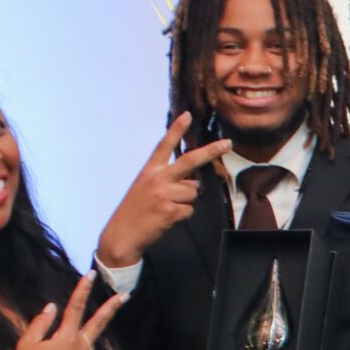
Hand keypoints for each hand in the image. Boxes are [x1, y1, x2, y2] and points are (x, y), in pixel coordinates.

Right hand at [12, 276, 124, 349]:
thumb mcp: (27, 341)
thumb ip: (41, 322)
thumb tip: (53, 307)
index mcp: (67, 337)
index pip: (76, 307)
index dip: (83, 289)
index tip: (91, 274)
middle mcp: (82, 349)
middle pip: (100, 323)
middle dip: (112, 307)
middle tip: (125, 295)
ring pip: (86, 346)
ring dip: (76, 345)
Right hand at [96, 114, 234, 269]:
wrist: (122, 234)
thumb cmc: (135, 211)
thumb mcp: (145, 188)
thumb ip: (168, 181)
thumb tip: (193, 183)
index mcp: (149, 171)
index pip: (164, 145)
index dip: (176, 129)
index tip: (188, 115)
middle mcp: (157, 179)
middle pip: (190, 161)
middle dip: (211, 151)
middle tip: (228, 143)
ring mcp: (163, 195)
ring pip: (193, 192)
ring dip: (186, 202)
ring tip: (167, 208)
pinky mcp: (169, 211)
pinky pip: (189, 210)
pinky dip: (182, 216)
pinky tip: (167, 219)